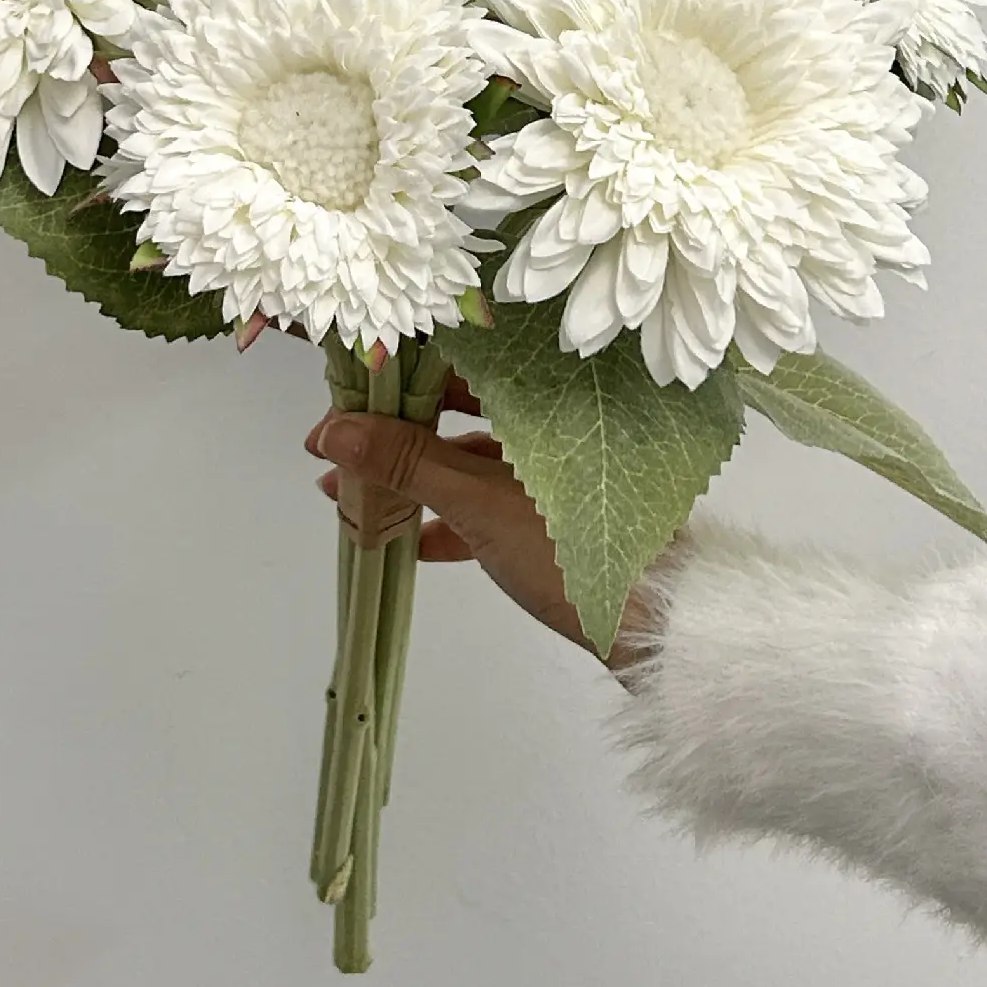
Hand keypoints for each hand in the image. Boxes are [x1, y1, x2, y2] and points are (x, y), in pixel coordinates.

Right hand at [304, 375, 655, 671]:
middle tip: (335, 448)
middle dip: (394, 431)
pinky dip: (449, 516)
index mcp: (539, 396)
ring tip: (355, 500)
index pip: (457, 361)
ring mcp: (553, 471)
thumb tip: (328, 430)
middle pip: (456, 412)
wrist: (658, 625)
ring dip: (413, 478)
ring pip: (468, 460)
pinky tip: (411, 541)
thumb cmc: (572, 548)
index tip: (344, 392)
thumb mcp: (477, 503)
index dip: (398, 374)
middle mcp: (549, 420)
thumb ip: (404, 462)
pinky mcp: (555, 517)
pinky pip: (489, 503)